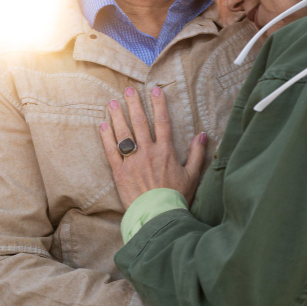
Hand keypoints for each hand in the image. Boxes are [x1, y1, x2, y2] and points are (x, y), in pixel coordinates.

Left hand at [100, 86, 206, 206]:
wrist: (158, 215)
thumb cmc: (177, 197)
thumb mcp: (193, 175)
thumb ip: (198, 153)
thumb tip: (203, 134)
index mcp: (166, 151)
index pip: (162, 122)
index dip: (158, 104)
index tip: (154, 90)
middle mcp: (148, 152)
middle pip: (139, 123)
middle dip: (133, 104)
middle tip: (128, 90)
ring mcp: (132, 162)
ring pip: (123, 134)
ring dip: (117, 116)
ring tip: (112, 102)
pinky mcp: (120, 172)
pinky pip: (111, 151)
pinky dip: (106, 137)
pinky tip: (103, 125)